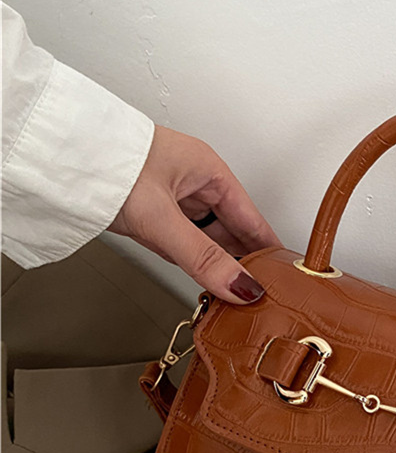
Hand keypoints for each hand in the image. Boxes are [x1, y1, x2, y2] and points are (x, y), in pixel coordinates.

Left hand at [109, 125, 280, 303]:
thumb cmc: (104, 163)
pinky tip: (201, 281)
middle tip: (260, 297)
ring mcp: (174, 200)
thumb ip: (203, 258)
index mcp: (210, 172)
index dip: (269, 250)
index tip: (287, 278)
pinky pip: (185, 244)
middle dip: (244, 264)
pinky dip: (193, 263)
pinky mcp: (154, 214)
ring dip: (217, 266)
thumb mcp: (161, 218)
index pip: (253, 219)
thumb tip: (242, 288)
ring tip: (234, 296)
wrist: (52, 154)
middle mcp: (196, 184)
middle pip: (233, 233)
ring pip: (208, 240)